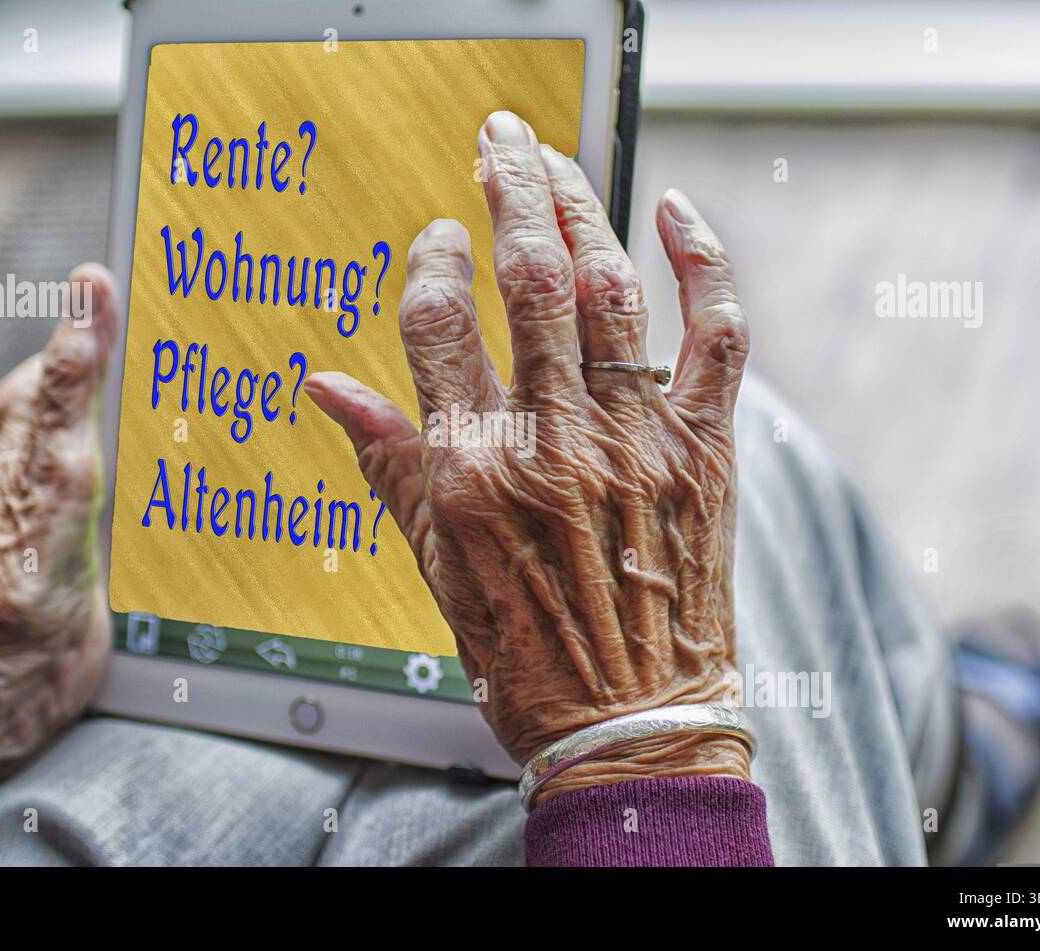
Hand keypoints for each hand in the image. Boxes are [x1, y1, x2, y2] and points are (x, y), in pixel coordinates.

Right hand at [306, 112, 751, 805]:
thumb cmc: (527, 654)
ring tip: (557, 161)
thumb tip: (324, 386)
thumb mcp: (434, 565)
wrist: (632, 724)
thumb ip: (386, 462)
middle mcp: (552, 443)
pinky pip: (715, 336)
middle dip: (509, 189)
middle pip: (527, 278)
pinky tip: (674, 213)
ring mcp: (635, 441)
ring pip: (610, 289)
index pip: (437, 323)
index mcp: (473, 471)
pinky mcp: (703, 450)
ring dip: (583, 208)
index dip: (431, 262)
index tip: (436, 240)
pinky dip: (703, 265)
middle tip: (499, 137)